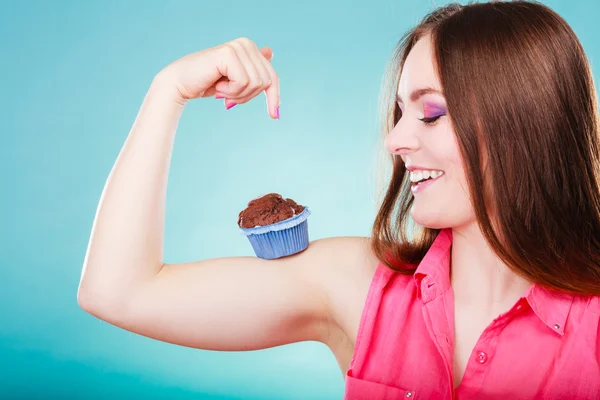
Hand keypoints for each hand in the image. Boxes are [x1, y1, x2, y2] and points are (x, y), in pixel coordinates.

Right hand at [156, 37, 278, 118]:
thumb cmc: (207, 83)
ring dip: (238, 95)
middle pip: (266, 82)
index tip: (275, 117)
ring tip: (221, 91)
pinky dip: (231, 91)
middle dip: (248, 97)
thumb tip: (270, 52)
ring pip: (256, 83)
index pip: (272, 77)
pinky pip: (243, 82)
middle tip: (228, 99)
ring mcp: (238, 47)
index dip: (275, 97)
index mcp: (250, 49)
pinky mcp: (229, 53)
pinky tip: (217, 86)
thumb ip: (252, 68)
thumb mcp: (235, 80)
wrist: (180, 84)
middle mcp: (246, 44)